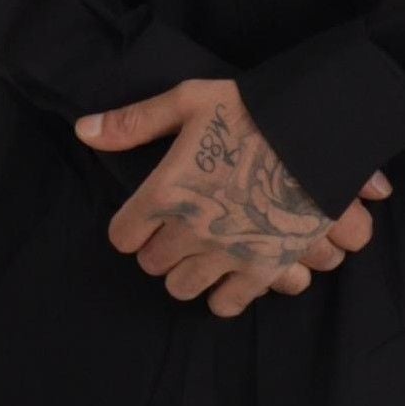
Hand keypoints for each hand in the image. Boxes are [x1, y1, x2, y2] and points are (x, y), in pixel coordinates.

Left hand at [73, 77, 391, 315]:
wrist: (320, 131)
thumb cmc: (254, 109)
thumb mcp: (190, 101)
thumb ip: (135, 122)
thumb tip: (83, 130)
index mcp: (165, 191)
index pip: (122, 234)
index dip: (132, 225)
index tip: (145, 216)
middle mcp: (190, 229)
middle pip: (152, 264)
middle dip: (160, 247)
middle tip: (178, 228)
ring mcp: (226, 254)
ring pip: (184, 287)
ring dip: (189, 271)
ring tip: (204, 249)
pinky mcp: (263, 269)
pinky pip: (226, 304)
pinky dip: (224, 294)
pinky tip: (230, 272)